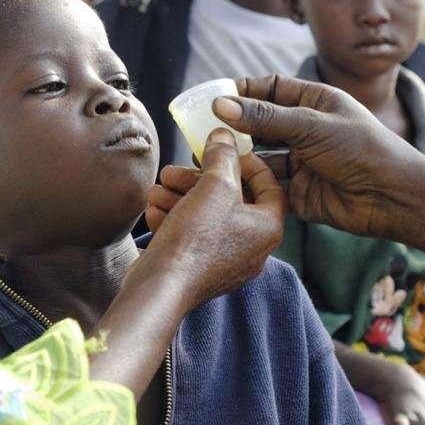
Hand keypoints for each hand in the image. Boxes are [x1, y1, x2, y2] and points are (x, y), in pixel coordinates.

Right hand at [91, 129, 284, 397]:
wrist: (161, 288)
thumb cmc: (195, 239)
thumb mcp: (212, 187)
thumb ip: (222, 157)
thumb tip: (224, 136)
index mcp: (268, 229)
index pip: (270, 186)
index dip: (247, 164)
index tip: (224, 151)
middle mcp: (254, 248)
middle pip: (230, 201)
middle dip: (197, 181)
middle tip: (174, 170)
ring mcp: (227, 263)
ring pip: (207, 217)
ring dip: (179, 198)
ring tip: (156, 190)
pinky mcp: (202, 271)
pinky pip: (194, 237)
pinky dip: (175, 220)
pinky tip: (154, 212)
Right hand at [211, 75, 424, 237]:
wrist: (393, 198)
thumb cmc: (362, 150)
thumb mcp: (310, 126)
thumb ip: (264, 117)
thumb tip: (220, 104)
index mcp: (314, 102)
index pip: (270, 89)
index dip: (241, 91)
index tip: (212, 96)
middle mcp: (305, 130)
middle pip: (259, 124)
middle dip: (232, 127)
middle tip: (199, 129)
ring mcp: (300, 160)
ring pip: (258, 156)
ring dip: (236, 157)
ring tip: (206, 158)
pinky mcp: (297, 191)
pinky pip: (265, 184)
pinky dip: (247, 183)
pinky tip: (224, 182)